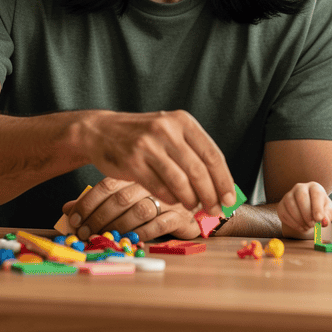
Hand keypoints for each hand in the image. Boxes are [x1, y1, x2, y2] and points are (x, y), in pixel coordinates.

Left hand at [62, 178, 200, 241]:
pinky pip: (160, 223)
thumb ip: (97, 203)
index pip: (107, 184)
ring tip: (104, 239)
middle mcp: (151, 182)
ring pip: (139, 211)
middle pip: (120, 198)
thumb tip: (66, 210)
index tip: (73, 219)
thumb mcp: (123, 199)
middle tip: (84, 233)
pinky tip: (131, 240)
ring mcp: (169, 197)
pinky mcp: (182, 214)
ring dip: (118, 227)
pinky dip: (142, 233)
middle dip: (99, 218)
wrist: (194, 206)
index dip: (88, 202)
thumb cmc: (152, 203)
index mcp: (135, 173)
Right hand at [79, 109, 235, 214]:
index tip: (230, 199)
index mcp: (182, 121)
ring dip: (191, 200)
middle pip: (198, 171)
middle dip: (211, 195)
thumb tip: (222, 186)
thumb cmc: (143, 136)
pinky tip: (174, 200)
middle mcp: (166, 130)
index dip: (224, 180)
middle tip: (215, 210)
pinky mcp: (132, 162)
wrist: (101, 131)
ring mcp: (148, 145)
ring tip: (194, 207)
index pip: (212, 154)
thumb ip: (193, 152)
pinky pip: (160, 189)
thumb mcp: (170, 131)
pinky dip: (171, 199)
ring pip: (180, 182)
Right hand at [277, 182, 331, 237]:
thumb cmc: (320, 210)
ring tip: (308, 227)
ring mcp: (289, 195)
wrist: (309, 213)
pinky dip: (292, 223)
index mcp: (314, 187)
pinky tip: (301, 227)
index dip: (317, 207)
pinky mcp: (281, 205)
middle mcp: (300, 188)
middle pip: (301, 196)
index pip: (316, 194)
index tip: (319, 219)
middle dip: (307, 213)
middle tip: (312, 225)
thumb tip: (323, 221)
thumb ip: (328, 215)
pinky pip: (284, 213)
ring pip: (290, 205)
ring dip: (299, 219)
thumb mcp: (328, 212)